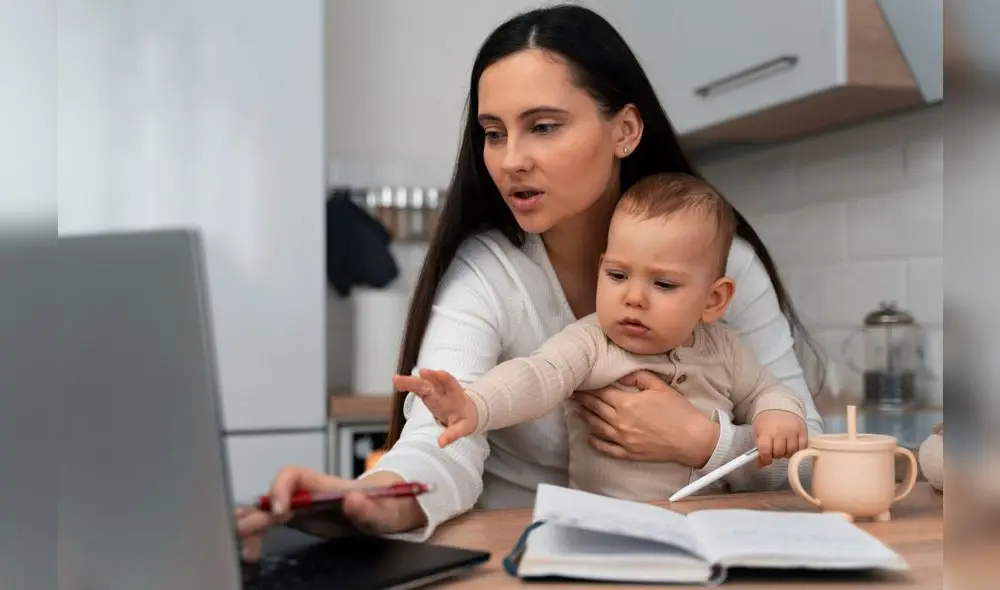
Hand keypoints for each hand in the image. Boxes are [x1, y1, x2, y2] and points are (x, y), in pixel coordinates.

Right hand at [235, 468, 424, 561]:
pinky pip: (270, 524)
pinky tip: (251, 549)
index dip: (280, 488)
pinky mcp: (297, 519)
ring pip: (266, 510)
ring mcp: (299, 505)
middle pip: (273, 496)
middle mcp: (307, 492)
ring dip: (251, 524)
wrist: (385, 510)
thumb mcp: (383, 509)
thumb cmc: (385, 505)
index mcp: (324, 485)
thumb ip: (369, 506)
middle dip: (257, 513)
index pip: (293, 475)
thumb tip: (352, 500)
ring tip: (244, 546)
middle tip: (244, 531)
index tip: (280, 510)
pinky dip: (257, 535)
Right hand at [392, 369, 477, 446]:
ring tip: (397, 380)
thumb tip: (441, 443)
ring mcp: (433, 391)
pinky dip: (407, 386)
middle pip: (432, 383)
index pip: (451, 384)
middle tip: (416, 375)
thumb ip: (453, 434)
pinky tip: (397, 383)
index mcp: (455, 395)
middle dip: (423, 380)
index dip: (445, 378)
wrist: (466, 411)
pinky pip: (416, 389)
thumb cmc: (465, 419)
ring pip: (421, 384)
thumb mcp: (464, 428)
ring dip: (410, 381)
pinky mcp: (426, 394)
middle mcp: (443, 390)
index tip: (439, 373)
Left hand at [571, 370, 719, 466]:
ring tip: (576, 410)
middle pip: (595, 409)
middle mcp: (620, 422)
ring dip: (585, 418)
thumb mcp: (660, 386)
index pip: (600, 393)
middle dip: (582, 400)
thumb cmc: (679, 412)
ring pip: (597, 427)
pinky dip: (596, 442)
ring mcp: (623, 439)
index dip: (588, 387)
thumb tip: (621, 377)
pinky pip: (607, 448)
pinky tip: (589, 437)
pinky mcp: (629, 453)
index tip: (578, 383)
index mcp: (627, 403)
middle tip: (571, 394)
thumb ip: (638, 377)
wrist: (692, 439)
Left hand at [752, 410, 807, 465]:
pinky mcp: (803, 431)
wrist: (780, 405)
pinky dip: (797, 449)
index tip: (766, 459)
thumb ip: (759, 448)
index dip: (765, 458)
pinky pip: (802, 447)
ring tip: (783, 447)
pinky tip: (792, 445)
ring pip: (791, 452)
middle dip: (776, 454)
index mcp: (766, 432)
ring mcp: (793, 432)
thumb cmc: (767, 421)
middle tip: (774, 450)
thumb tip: (760, 465)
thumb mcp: (758, 432)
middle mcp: (780, 432)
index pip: (765, 451)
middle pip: (779, 453)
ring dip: (786, 453)